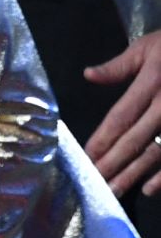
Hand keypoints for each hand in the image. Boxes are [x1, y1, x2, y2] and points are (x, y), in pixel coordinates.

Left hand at [84, 30, 160, 195]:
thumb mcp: (149, 47)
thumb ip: (119, 66)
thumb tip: (89, 75)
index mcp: (152, 84)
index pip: (120, 117)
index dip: (101, 138)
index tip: (84, 155)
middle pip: (135, 139)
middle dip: (112, 162)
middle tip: (92, 182)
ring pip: (157, 153)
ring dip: (134, 173)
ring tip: (113, 190)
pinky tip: (149, 189)